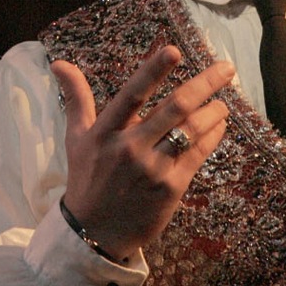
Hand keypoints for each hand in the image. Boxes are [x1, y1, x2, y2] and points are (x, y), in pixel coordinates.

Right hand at [51, 46, 232, 261]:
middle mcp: (129, 147)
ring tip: (224, 100)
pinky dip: (213, 135)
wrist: (93, 235)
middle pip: (174, 108)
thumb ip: (76, 98)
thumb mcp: (77, 138)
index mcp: (106, 131)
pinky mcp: (170, 188)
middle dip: (204, 84)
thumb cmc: (87, 178)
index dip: (153, 71)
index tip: (174, 50)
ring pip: (191, 130)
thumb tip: (59, 63)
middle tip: (227, 67)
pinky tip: (220, 123)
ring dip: (213, 111)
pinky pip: (198, 154)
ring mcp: (152, 168)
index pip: (133, 94)